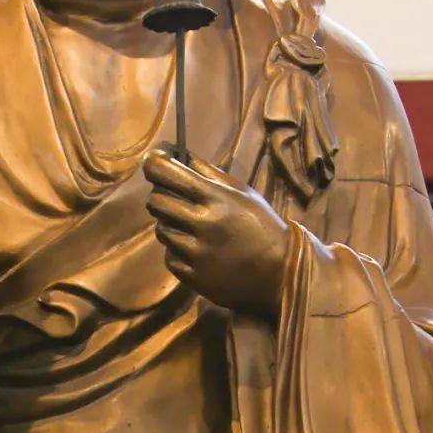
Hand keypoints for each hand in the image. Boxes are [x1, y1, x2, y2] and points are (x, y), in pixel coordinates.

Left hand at [142, 149, 288, 312]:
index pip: (170, 175)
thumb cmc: (263, 227)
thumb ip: (212, 174)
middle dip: (159, 197)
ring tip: (189, 227)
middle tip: (169, 198)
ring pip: (162, 231)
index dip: (154, 165)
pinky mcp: (194, 277)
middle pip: (157, 202)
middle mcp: (204, 224)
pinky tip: (195, 250)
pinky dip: (177, 251)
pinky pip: (170, 258)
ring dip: (169, 225)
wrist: (281, 273)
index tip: (151, 162)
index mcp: (217, 199)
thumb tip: (181, 155)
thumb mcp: (244, 194)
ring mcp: (197, 253)